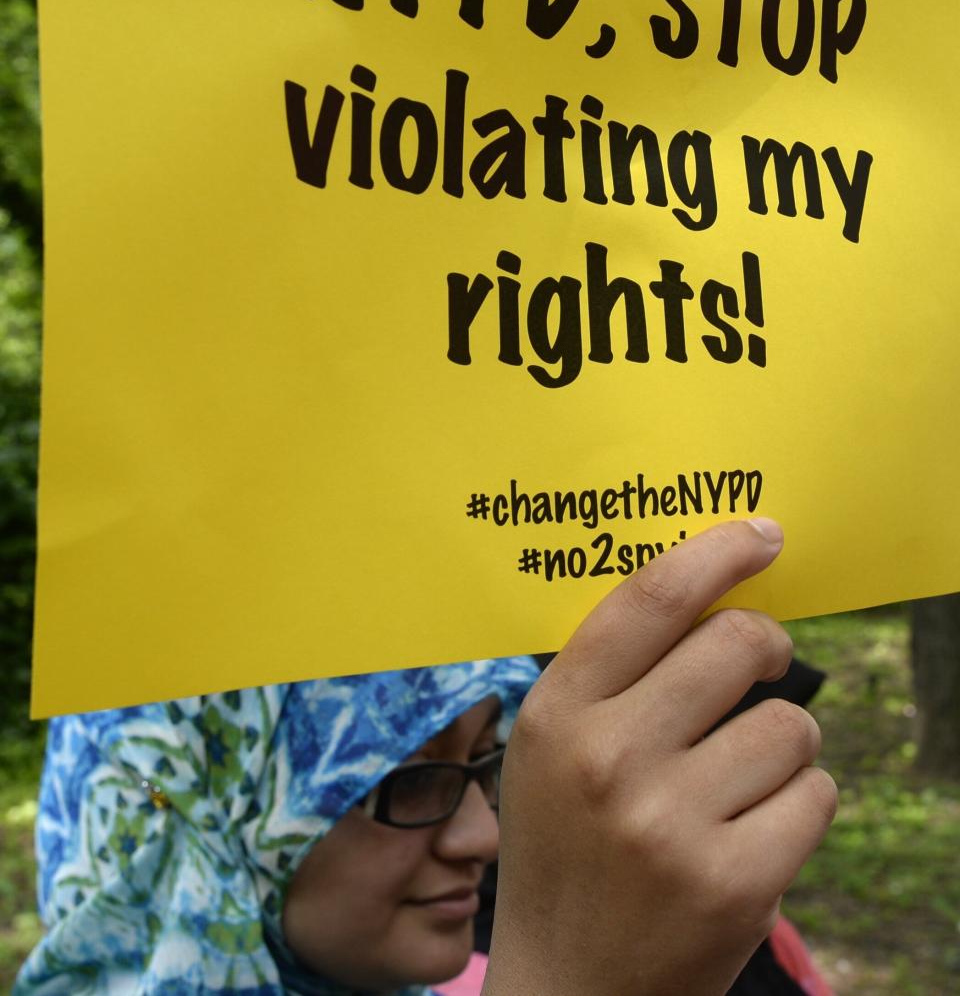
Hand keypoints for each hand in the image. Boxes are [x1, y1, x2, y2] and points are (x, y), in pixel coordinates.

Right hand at [484, 520, 836, 995]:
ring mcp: (671, 824)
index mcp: (558, 712)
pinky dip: (800, 802)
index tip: (762, 535)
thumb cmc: (566, 846)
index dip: (716, 553)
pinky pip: (816, 794)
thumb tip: (711, 592)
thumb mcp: (551, 748)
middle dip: (767, 646)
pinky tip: (755, 828)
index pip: (650, 599)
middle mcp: (610, 759)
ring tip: (741, 775)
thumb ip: (613, 673)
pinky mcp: (733, 884)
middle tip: (762, 662)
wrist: (570, 985)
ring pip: (791, 724)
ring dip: (783, 741)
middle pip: (739, 644)